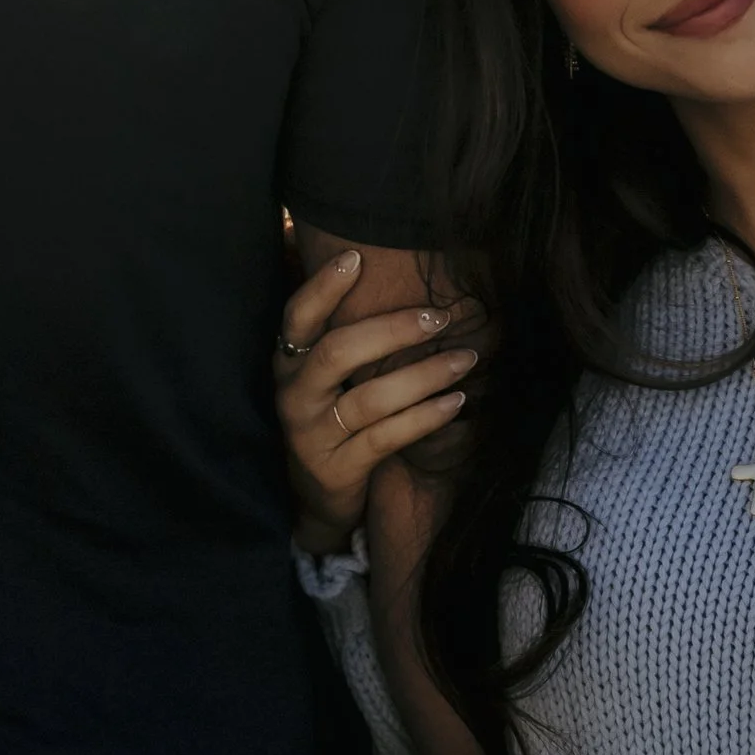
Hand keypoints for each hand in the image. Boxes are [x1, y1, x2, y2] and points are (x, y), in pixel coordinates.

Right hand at [276, 250, 476, 550]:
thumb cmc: (332, 419)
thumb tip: (375, 268)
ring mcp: (312, 435)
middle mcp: (294, 396)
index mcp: (288, 363)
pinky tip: (456, 403)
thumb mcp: (325, 378)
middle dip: (392, 330)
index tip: (357, 257)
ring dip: (424, 375)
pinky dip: (425, 418)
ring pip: (370, 399)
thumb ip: (345, 334)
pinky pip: (387, 438)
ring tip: (466, 360)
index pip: (298, 317)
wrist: (315, 498)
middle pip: (338, 353)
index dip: (322, 287)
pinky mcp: (337, 470)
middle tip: (440, 316)